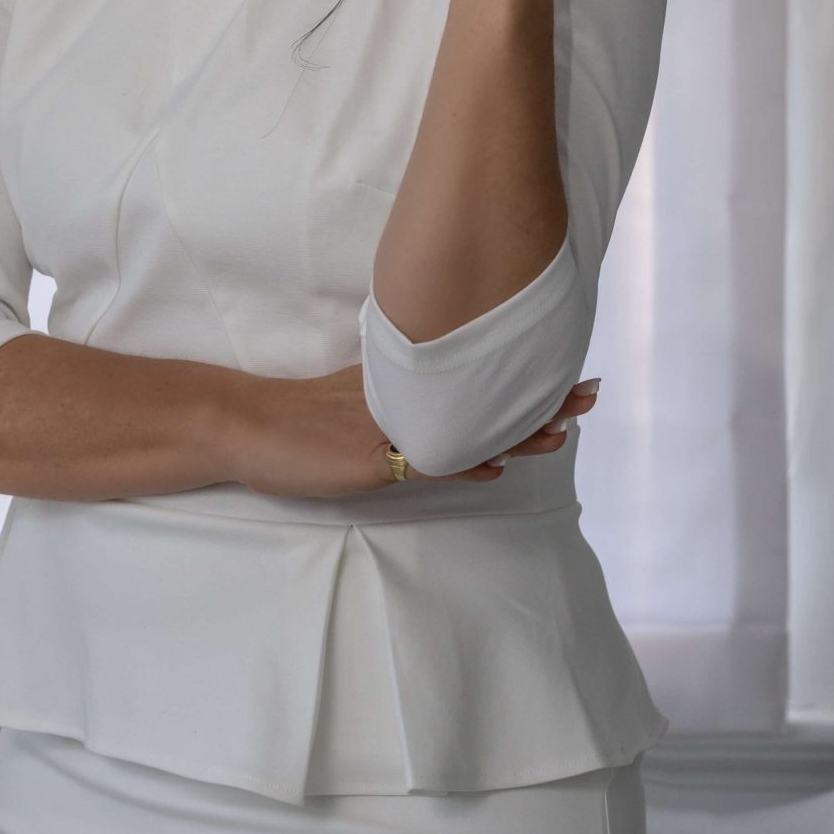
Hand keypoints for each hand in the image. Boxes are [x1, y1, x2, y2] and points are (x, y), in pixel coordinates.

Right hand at [225, 369, 600, 500]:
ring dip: (514, 427)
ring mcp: (383, 427)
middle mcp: (398, 399)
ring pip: (460, 424)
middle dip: (537, 395)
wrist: (243, 424)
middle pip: (479, 395)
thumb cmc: (292, 421)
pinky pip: (421, 459)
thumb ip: (396, 409)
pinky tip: (493, 464)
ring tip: (565, 424)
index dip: (519, 375)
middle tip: (590, 391)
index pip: (470, 376)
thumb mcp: (350, 405)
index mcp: (397, 385)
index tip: (565, 369)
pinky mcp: (366, 457)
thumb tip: (454, 434)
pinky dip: (459, 460)